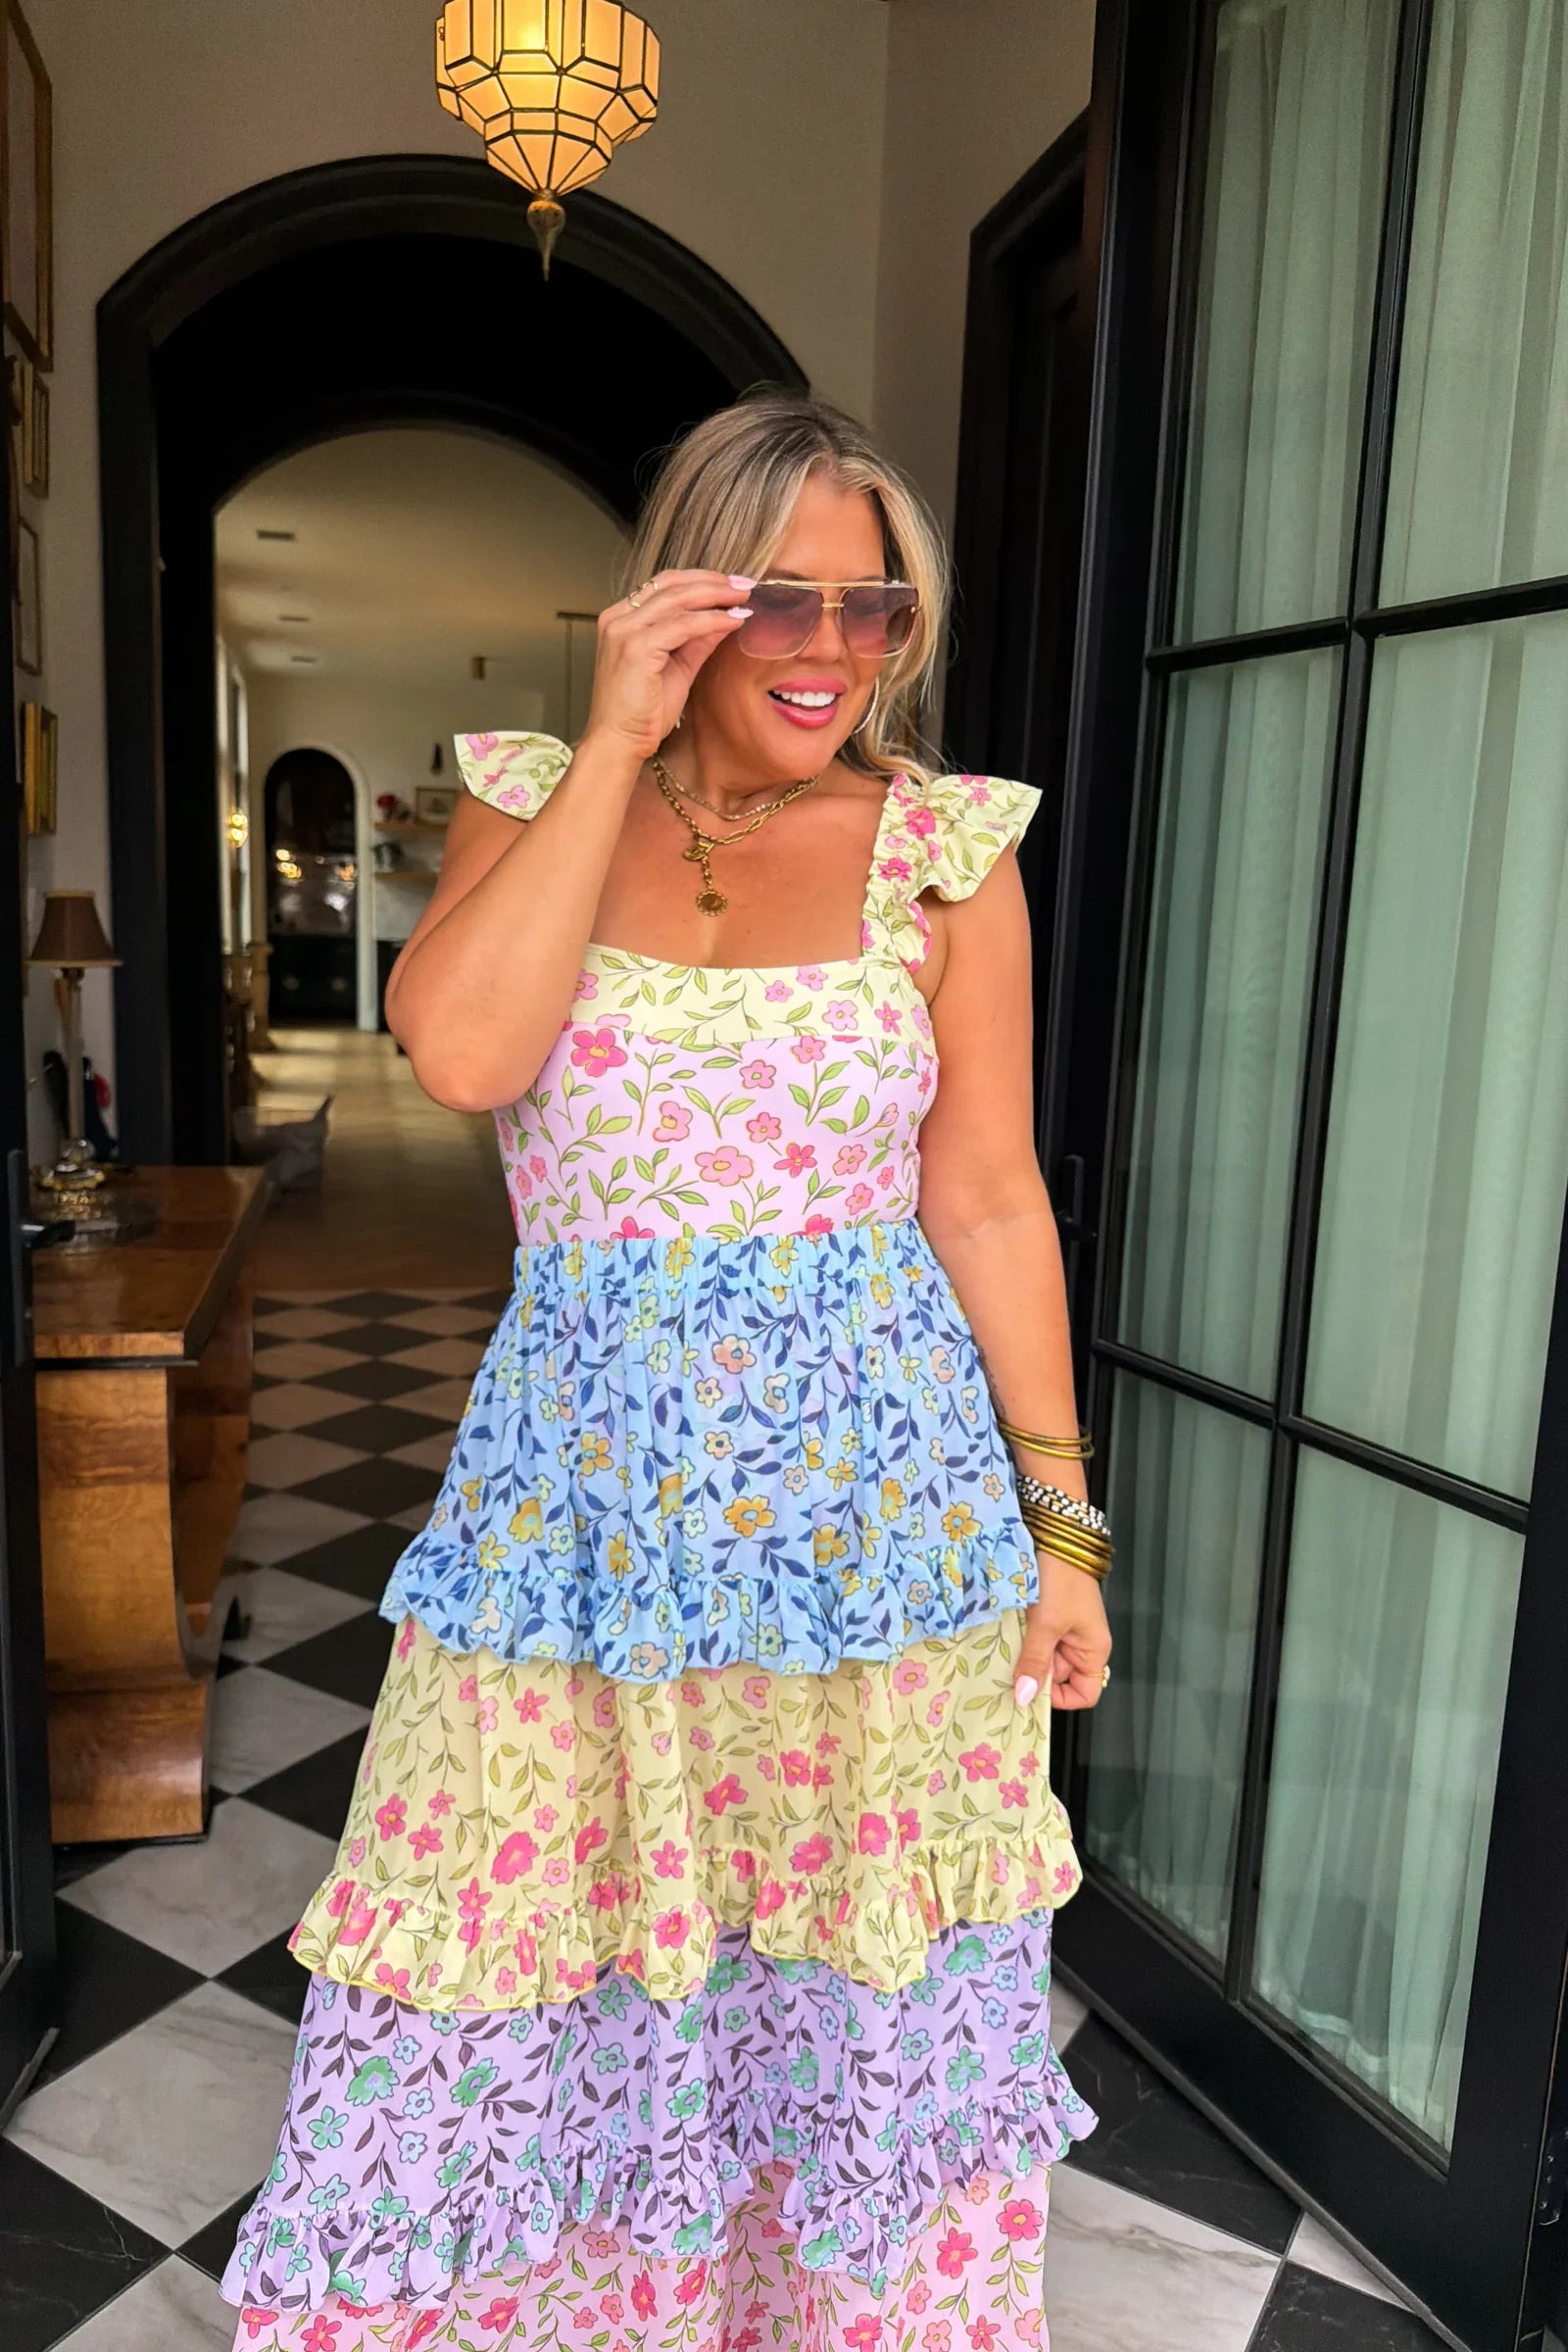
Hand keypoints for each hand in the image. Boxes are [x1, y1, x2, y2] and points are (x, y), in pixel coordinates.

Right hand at [583, 570, 754, 760]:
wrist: (619, 743)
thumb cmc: (642, 712)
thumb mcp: (677, 666)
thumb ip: (698, 639)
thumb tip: (728, 614)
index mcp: (622, 618)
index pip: (664, 585)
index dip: (700, 580)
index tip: (732, 584)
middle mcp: (618, 618)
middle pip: (671, 584)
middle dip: (712, 582)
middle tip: (745, 585)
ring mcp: (624, 631)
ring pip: (678, 599)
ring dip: (716, 596)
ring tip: (744, 597)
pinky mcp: (636, 648)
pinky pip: (683, 625)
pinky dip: (712, 620)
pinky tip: (734, 620)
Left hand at [1015, 1550, 1111, 1710]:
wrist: (1054, 1533)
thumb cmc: (1060, 1578)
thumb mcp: (1047, 1624)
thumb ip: (1035, 1661)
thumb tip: (1025, 1698)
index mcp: (1093, 1650)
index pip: (1084, 1693)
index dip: (1059, 1698)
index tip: (1031, 1690)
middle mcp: (1081, 1643)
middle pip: (1058, 1676)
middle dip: (1033, 1674)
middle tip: (1006, 1671)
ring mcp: (1063, 1627)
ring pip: (1041, 1656)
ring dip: (1023, 1655)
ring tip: (1002, 1650)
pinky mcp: (1047, 1614)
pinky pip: (1033, 1637)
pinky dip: (1019, 1639)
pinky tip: (1002, 1635)